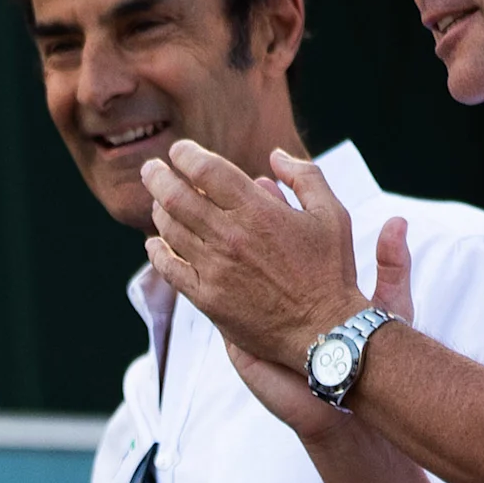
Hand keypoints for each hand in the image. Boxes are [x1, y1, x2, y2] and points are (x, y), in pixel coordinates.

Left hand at [144, 142, 367, 368]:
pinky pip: (169, 269)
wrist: (325, 331)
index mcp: (258, 211)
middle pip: (175, 196)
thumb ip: (305, 177)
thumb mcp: (332, 214)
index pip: (206, 170)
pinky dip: (156, 252)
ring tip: (158, 202)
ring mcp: (215, 269)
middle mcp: (230, 236)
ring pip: (169, 230)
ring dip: (158, 210)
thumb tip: (275, 155)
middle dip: (157, 176)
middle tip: (151, 169)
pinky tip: (155, 244)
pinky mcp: (207, 299)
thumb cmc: (330, 271)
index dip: (185, 154)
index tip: (179, 151)